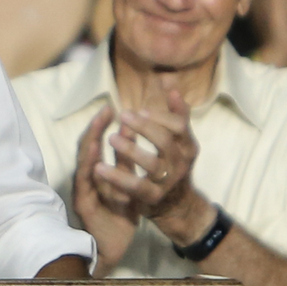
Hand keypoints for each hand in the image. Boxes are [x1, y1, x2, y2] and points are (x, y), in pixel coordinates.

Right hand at [73, 105, 139, 275]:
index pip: (97, 144)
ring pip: (84, 164)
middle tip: (106, 109)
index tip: (111, 107)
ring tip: (97, 126)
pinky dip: (88, 169)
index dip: (102, 126)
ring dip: (90, 144)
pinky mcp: (84, 206)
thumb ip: (127, 161)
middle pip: (87, 149)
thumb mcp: (128, 184)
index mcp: (98, 173)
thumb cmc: (118, 215)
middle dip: (95, 129)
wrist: (111, 247)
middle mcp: (87, 179)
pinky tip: (94, 157)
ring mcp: (83, 192)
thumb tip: (131, 131)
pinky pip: (86, 185)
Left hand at [93, 92, 215, 247]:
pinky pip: (134, 186)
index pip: (180, 126)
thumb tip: (168, 80)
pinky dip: (116, 176)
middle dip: (144, 127)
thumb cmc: (172, 164)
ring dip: (130, 149)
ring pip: (150, 164)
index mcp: (188, 146)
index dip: (162, 116)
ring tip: (111, 137)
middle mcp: (181, 163)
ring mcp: (167, 181)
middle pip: (164, 141)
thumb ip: (174, 113)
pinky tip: (98, 167)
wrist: (177, 205)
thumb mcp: (178, 140)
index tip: (142, 109)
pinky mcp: (153, 197)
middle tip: (124, 115)